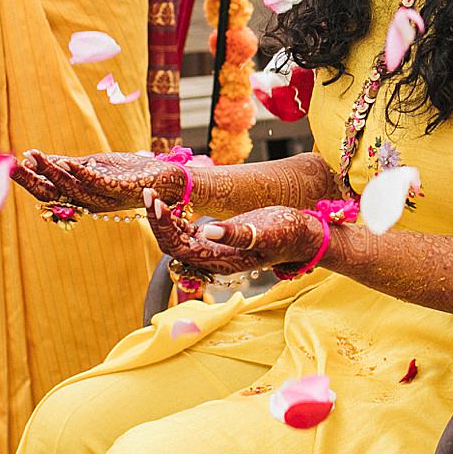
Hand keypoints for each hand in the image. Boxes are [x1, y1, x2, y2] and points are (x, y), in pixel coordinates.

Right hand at [10, 150, 185, 213]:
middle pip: (53, 193)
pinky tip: (67, 162)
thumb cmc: (129, 172)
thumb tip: (36, 160)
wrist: (165, 179)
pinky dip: (80, 173)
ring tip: (32, 157)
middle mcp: (88, 201)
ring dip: (51, 172)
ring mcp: (103, 197)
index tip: (8, 165)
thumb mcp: (94, 166)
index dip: (28, 179)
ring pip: (70, 188)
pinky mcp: (120, 189)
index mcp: (80, 196)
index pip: (47, 190)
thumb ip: (68, 166)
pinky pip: (96, 182)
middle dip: (30, 179)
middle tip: (10, 166)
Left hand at [145, 200, 321, 274]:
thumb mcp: (265, 232)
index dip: (163, 227)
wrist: (303, 236)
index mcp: (220, 261)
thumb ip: (236, 234)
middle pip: (172, 244)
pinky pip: (187, 233)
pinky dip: (176, 218)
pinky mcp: (217, 240)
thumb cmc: (288, 233)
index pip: (178, 248)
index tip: (156, 202)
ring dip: (164, 218)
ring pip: (178, 239)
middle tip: (148, 192)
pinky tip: (171, 202)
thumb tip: (207, 231)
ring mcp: (214, 250)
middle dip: (158, 220)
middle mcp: (213, 259)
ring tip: (154, 195)